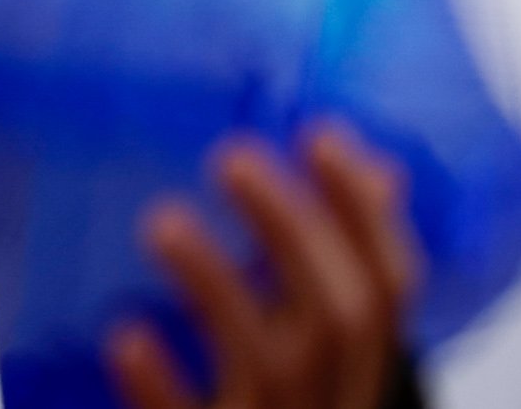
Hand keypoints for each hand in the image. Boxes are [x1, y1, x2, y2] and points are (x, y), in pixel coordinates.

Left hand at [104, 124, 425, 408]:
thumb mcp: (329, 367)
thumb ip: (343, 277)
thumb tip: (378, 175)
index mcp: (364, 382)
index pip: (393, 290)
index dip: (366, 213)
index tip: (320, 137)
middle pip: (338, 316)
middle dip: (293, 228)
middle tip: (233, 158)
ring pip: (269, 365)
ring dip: (218, 285)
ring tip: (163, 222)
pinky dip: (162, 385)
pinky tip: (127, 337)